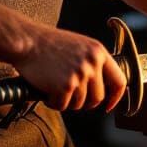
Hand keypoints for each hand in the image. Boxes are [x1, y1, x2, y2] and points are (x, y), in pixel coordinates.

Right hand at [9, 23, 126, 112]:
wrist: (27, 41)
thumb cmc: (48, 44)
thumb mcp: (80, 46)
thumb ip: (93, 62)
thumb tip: (101, 86)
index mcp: (99, 52)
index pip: (120, 81)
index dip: (115, 97)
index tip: (108, 105)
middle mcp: (93, 63)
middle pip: (98, 97)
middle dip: (84, 102)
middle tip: (70, 96)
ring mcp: (80, 75)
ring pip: (80, 104)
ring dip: (66, 101)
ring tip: (54, 88)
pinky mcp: (65, 86)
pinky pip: (63, 105)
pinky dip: (54, 102)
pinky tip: (47, 91)